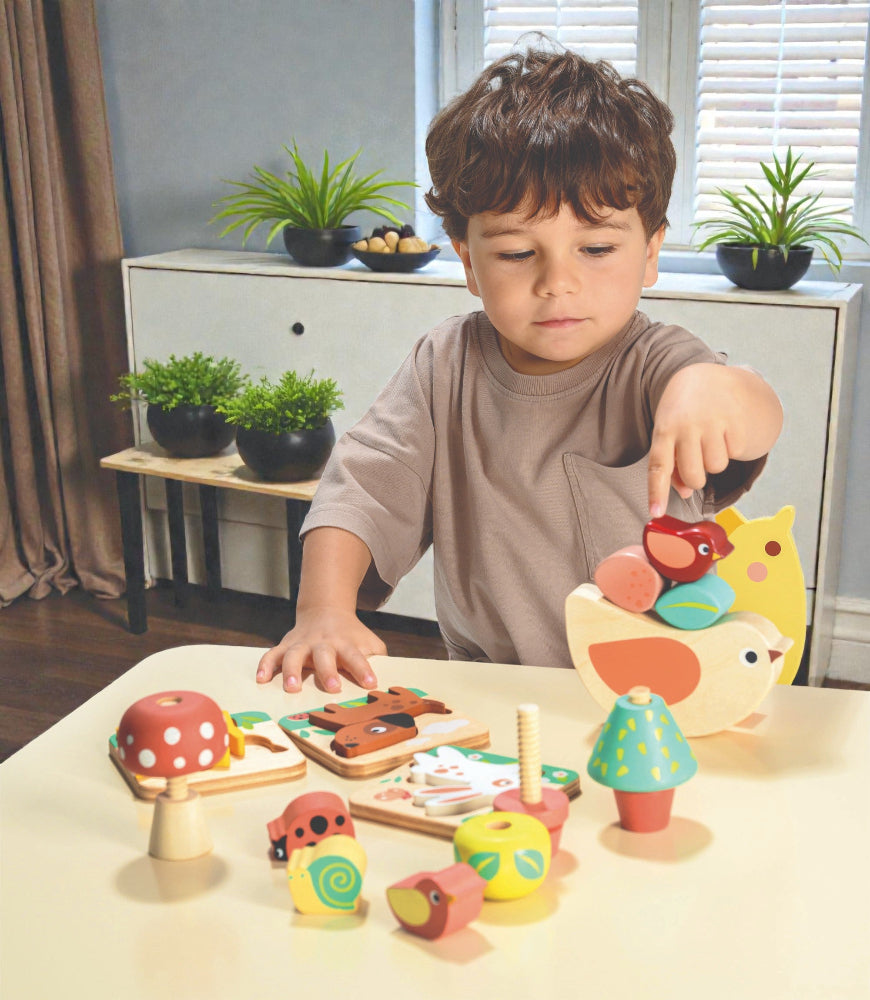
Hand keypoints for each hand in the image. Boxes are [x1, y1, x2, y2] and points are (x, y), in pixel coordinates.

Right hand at [256, 607, 385, 693]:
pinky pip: (272, 654)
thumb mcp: (368, 642)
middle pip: (324, 655)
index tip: (371, 684)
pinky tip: (261, 679)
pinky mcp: (287, 645)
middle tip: (333, 687)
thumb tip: (388, 682)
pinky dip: (265, 666)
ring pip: (294, 655)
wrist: (326, 610)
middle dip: (328, 671)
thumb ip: (377, 659)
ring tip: (292, 688)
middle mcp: (323, 643)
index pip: (357, 656)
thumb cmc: (351, 635)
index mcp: (345, 643)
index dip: (364, 669)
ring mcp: (302, 643)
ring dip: (293, 671)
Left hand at [648, 364, 768, 516]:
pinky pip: (736, 452)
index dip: (656, 492)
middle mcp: (687, 424)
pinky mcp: (736, 419)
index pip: (658, 466)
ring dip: (715, 461)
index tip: (655, 513)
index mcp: (665, 428)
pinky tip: (724, 429)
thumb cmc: (683, 412)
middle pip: (694, 476)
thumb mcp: (670, 430)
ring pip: (716, 467)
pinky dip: (731, 447)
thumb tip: (686, 492)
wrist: (708, 374)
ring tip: (710, 438)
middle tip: (696, 462)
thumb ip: (673, 463)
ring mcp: (713, 421)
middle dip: (696, 479)